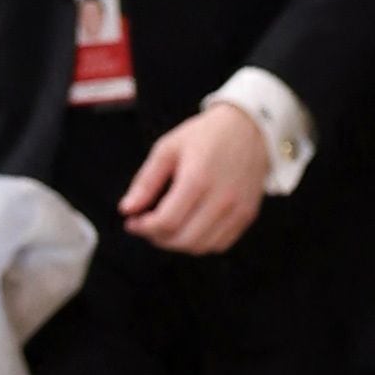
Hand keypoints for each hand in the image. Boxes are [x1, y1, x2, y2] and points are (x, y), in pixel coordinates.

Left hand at [122, 100, 272, 257]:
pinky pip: (220, 244)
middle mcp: (221, 198)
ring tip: (166, 226)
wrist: (248, 127)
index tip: (132, 221)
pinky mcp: (248, 214)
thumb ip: (145, 182)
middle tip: (147, 225)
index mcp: (198, 178)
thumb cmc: (204, 136)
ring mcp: (238, 209)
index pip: (166, 222)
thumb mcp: (167, 149)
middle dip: (157, 238)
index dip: (143, 228)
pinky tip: (190, 226)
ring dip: (177, 243)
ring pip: (201, 247)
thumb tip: (126, 210)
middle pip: (183, 240)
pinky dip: (200, 243)